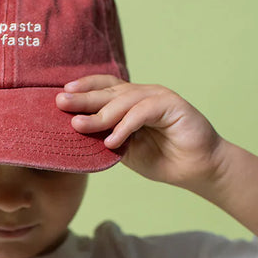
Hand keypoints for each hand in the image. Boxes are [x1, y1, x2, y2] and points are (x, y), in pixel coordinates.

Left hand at [56, 75, 225, 189]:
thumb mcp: (126, 149)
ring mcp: (159, 97)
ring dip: (100, 114)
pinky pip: (143, 112)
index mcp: (132, 101)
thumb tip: (76, 131)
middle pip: (109, 91)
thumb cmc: (163, 159)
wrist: (197, 169)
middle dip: (83, 98)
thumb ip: (106, 138)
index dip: (85, 88)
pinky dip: (126, 126)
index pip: (105, 87)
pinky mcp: (173, 106)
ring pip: (124, 101)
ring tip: (78, 126)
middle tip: (60, 102)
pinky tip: (112, 141)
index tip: (62, 94)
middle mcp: (144, 94)